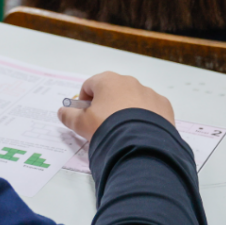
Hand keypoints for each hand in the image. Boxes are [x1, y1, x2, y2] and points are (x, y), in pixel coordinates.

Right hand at [58, 72, 173, 140]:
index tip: (85, 116)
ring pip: (132, 99)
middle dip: (106, 104)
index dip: (84, 101)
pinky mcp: (163, 106)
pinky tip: (140, 132)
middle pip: (112, 90)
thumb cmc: (107, 127)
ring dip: (126, 110)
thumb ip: (69, 116)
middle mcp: (129, 81)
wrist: (140, 144)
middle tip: (103, 124)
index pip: (89, 85)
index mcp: (107, 80)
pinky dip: (145, 117)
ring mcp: (148, 93)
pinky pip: (151, 109)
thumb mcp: (81, 124)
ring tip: (124, 131)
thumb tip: (62, 112)